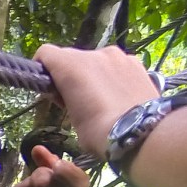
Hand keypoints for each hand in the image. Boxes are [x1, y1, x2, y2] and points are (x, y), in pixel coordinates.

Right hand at [34, 44, 159, 157]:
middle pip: (73, 58)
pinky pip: (117, 66)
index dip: (42, 68)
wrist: (143, 133)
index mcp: (70, 66)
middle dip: (71, 75)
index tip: (49, 88)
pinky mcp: (136, 63)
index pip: (46, 54)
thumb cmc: (100, 133)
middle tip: (77, 101)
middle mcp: (93, 53)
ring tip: (104, 100)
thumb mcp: (73, 121)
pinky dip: (114, 77)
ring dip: (95, 75)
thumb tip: (69, 95)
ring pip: (97, 61)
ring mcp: (118, 55)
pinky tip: (121, 97)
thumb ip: (67, 100)